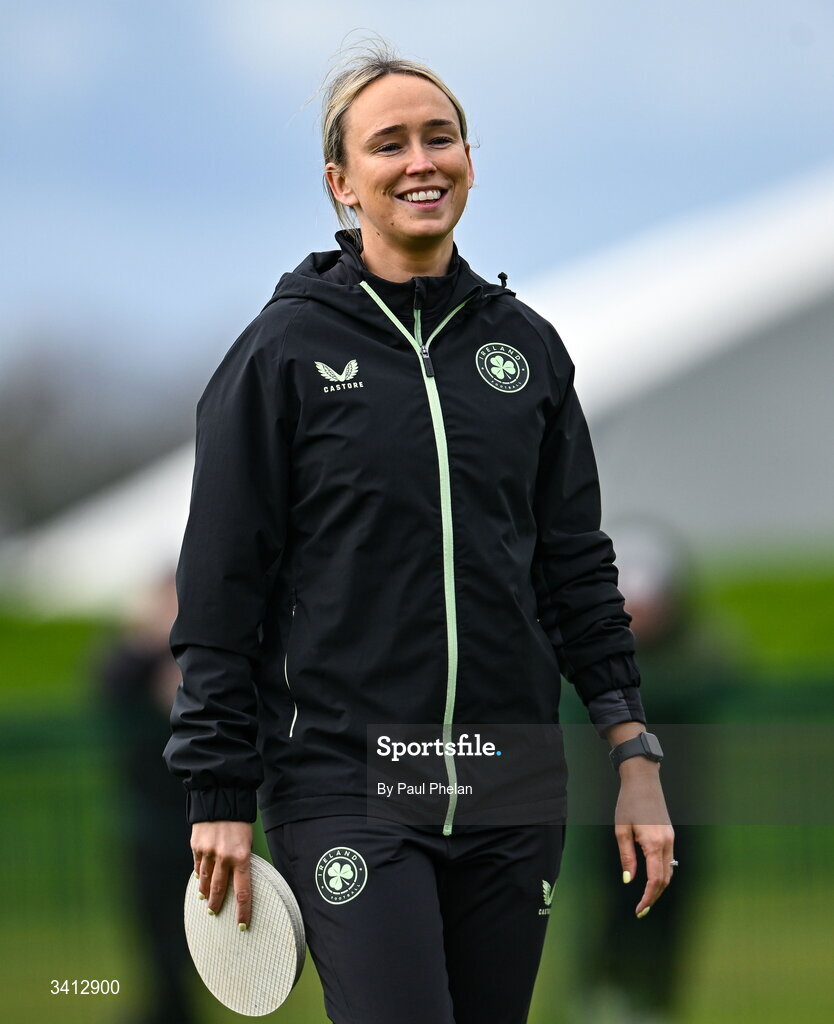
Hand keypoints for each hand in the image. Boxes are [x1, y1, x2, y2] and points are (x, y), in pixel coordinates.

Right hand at [191, 820, 253, 928]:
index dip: (242, 910)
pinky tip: (199, 879)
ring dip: (205, 892)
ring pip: (205, 880)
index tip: (241, 924)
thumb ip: (241, 860)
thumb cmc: (239, 821)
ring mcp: (208, 853)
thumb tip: (236, 878)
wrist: (221, 798)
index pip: (243, 891)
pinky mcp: (196, 847)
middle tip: (215, 913)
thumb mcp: (247, 841)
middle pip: (219, 890)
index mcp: (241, 857)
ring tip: (205, 899)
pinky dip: (199, 874)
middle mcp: (224, 858)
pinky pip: (198, 866)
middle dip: (217, 904)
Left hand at [614, 761, 674, 917]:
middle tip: (641, 909)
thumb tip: (629, 879)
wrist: (643, 780)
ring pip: (669, 871)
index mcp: (654, 843)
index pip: (655, 880)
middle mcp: (667, 843)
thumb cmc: (629, 802)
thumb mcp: (621, 830)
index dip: (648, 898)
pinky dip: (662, 873)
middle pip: (665, 879)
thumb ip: (626, 857)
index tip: (639, 909)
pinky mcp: (670, 835)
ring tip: (646, 897)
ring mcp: (671, 839)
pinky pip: (669, 860)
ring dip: (659, 887)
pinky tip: (652, 878)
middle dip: (655, 896)